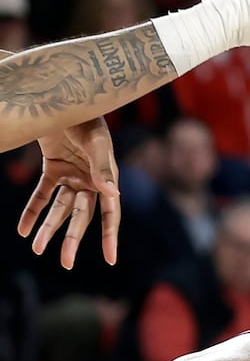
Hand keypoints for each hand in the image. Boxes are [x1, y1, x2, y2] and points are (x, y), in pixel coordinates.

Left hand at [19, 117, 118, 268]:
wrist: (62, 97)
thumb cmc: (86, 117)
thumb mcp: (95, 142)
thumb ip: (103, 168)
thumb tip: (114, 195)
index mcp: (106, 176)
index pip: (110, 212)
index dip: (110, 236)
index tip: (110, 259)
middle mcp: (90, 179)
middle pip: (82, 216)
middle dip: (74, 239)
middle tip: (66, 263)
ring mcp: (71, 175)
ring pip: (60, 209)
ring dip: (49, 227)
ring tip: (37, 247)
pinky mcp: (53, 169)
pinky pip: (42, 195)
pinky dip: (32, 212)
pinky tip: (23, 230)